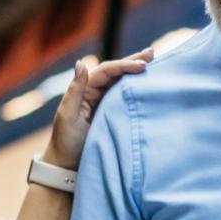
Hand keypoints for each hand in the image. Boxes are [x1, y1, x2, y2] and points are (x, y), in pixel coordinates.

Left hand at [45, 49, 151, 169]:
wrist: (68, 166)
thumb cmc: (66, 141)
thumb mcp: (68, 115)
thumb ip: (75, 89)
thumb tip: (81, 62)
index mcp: (85, 90)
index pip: (107, 71)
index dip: (124, 65)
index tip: (143, 66)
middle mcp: (96, 93)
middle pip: (116, 72)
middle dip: (133, 61)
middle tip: (153, 53)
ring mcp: (105, 104)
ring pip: (123, 83)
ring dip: (137, 73)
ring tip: (155, 62)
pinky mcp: (113, 116)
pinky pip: (126, 98)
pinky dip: (137, 89)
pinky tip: (149, 85)